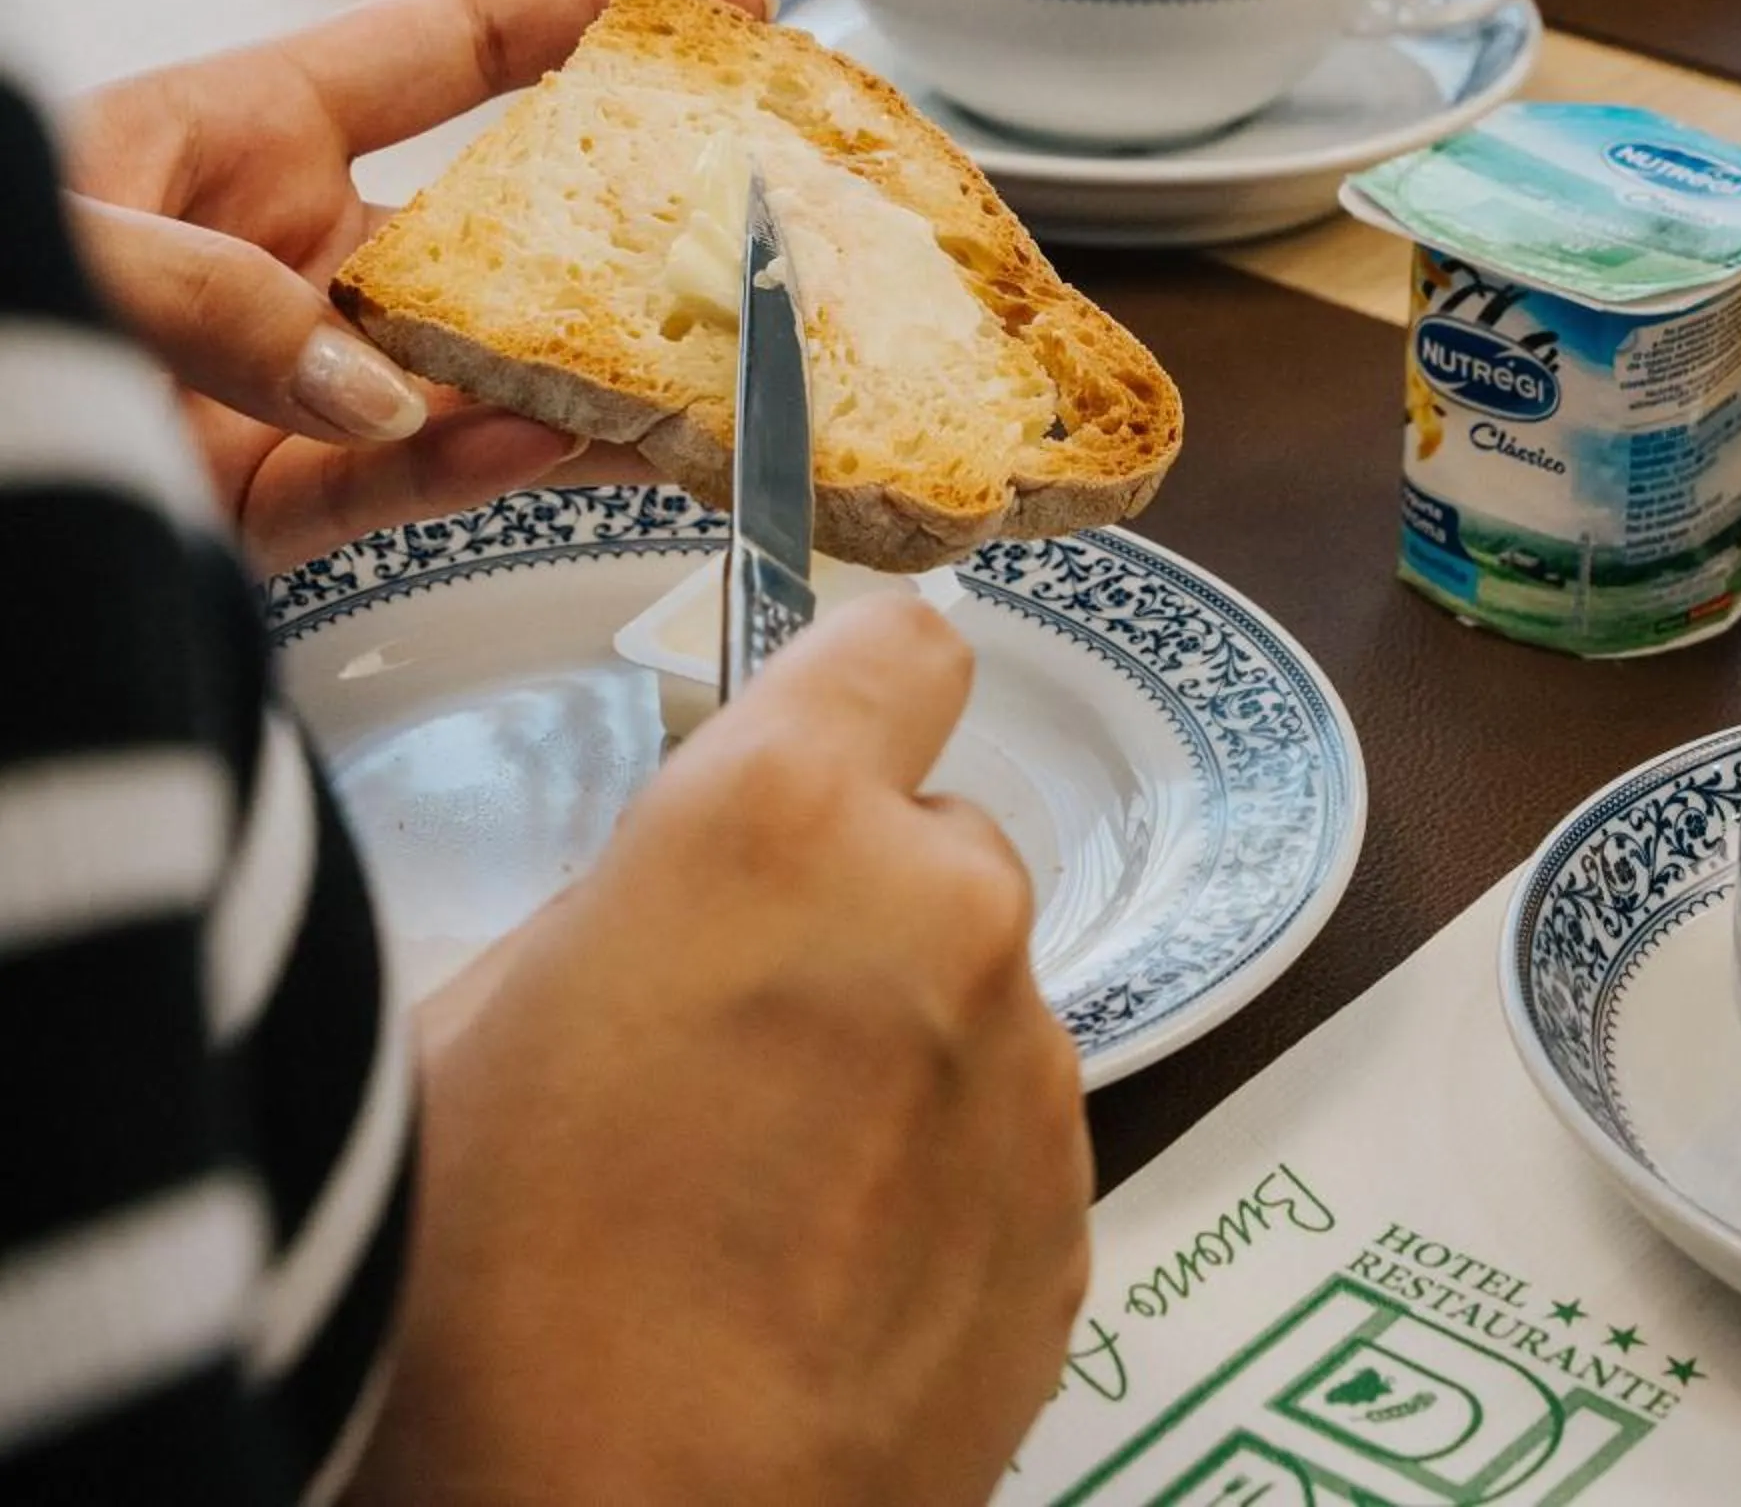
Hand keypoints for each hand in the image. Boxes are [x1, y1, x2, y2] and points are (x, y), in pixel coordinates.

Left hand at [63, 0, 771, 570]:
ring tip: (703, 365)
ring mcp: (291, 371)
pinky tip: (561, 446)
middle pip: (499, 217)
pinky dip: (479, 466)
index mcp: (253, 123)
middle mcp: (297, 243)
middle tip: (761, 229)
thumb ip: (216, 294)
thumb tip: (381, 382)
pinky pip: (400, 478)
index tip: (720, 7)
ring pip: (476, 362)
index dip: (593, 10)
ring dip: (584, 366)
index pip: (461, 45)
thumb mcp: (73, 234)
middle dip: (628, 218)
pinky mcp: (263, 499)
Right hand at [354, 598, 1091, 1506]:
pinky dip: (944, 1180)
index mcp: (783, 823)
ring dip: (907, 1048)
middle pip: (939, 843)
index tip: (813, 758)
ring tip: (774, 1192)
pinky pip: (1011, 1145)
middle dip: (862, 904)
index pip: (899, 650)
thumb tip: (698, 911)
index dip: (854, 696)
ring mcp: (1029, 1083)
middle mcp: (944, 917)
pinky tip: (831, 1283)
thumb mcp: (473, 1029)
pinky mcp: (1072, 1235)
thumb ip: (630, 913)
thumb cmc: (480, 1284)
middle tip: (744, 1033)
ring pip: (982, 1001)